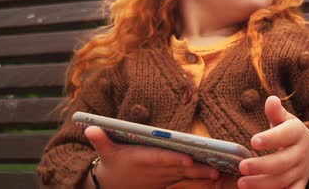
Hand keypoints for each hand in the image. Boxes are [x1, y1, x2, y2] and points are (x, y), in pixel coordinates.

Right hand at [84, 126, 219, 188]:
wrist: (112, 187)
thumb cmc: (112, 164)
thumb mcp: (106, 152)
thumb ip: (101, 140)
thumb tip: (91, 127)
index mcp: (142, 160)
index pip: (160, 159)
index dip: (174, 160)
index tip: (188, 159)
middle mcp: (154, 170)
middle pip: (177, 169)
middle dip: (195, 169)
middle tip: (213, 168)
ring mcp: (161, 177)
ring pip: (183, 176)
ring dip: (200, 175)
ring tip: (217, 173)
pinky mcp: (166, 181)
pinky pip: (184, 179)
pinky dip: (197, 178)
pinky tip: (214, 175)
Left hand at [238, 96, 308, 188]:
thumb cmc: (290, 132)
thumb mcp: (285, 120)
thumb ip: (276, 112)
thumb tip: (271, 99)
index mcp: (297, 133)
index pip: (285, 135)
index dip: (271, 139)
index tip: (253, 141)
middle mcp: (300, 153)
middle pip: (283, 162)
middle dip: (262, 166)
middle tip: (242, 166)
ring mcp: (301, 171)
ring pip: (283, 181)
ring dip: (262, 184)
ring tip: (241, 183)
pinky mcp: (300, 184)